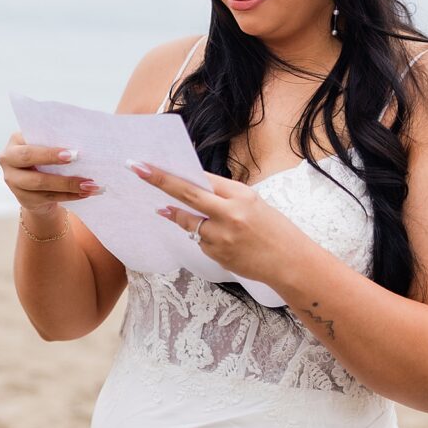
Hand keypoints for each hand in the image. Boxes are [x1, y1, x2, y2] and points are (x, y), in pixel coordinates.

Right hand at [0, 132, 100, 221]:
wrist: (36, 185)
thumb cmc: (44, 159)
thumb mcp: (43, 147)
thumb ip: (53, 144)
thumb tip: (78, 148)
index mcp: (15, 142)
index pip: (29, 143)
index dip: (48, 151)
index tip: (72, 153)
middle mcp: (8, 161)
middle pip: (28, 159)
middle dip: (53, 160)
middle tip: (77, 159)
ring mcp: (13, 182)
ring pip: (40, 183)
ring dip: (68, 183)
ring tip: (89, 184)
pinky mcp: (24, 199)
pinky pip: (49, 197)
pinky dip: (69, 195)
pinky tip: (84, 193)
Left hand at [126, 159, 312, 283]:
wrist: (291, 263)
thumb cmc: (274, 229)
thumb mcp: (252, 203)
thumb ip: (223, 195)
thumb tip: (192, 186)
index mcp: (240, 195)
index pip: (200, 178)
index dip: (174, 171)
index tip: (150, 163)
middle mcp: (229, 213)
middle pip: (186, 193)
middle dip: (159, 181)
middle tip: (136, 169)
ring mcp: (221, 236)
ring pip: (186, 221)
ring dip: (176, 214)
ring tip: (167, 210)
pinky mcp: (216, 254)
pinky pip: (199, 240)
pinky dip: (203, 237)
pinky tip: (223, 240)